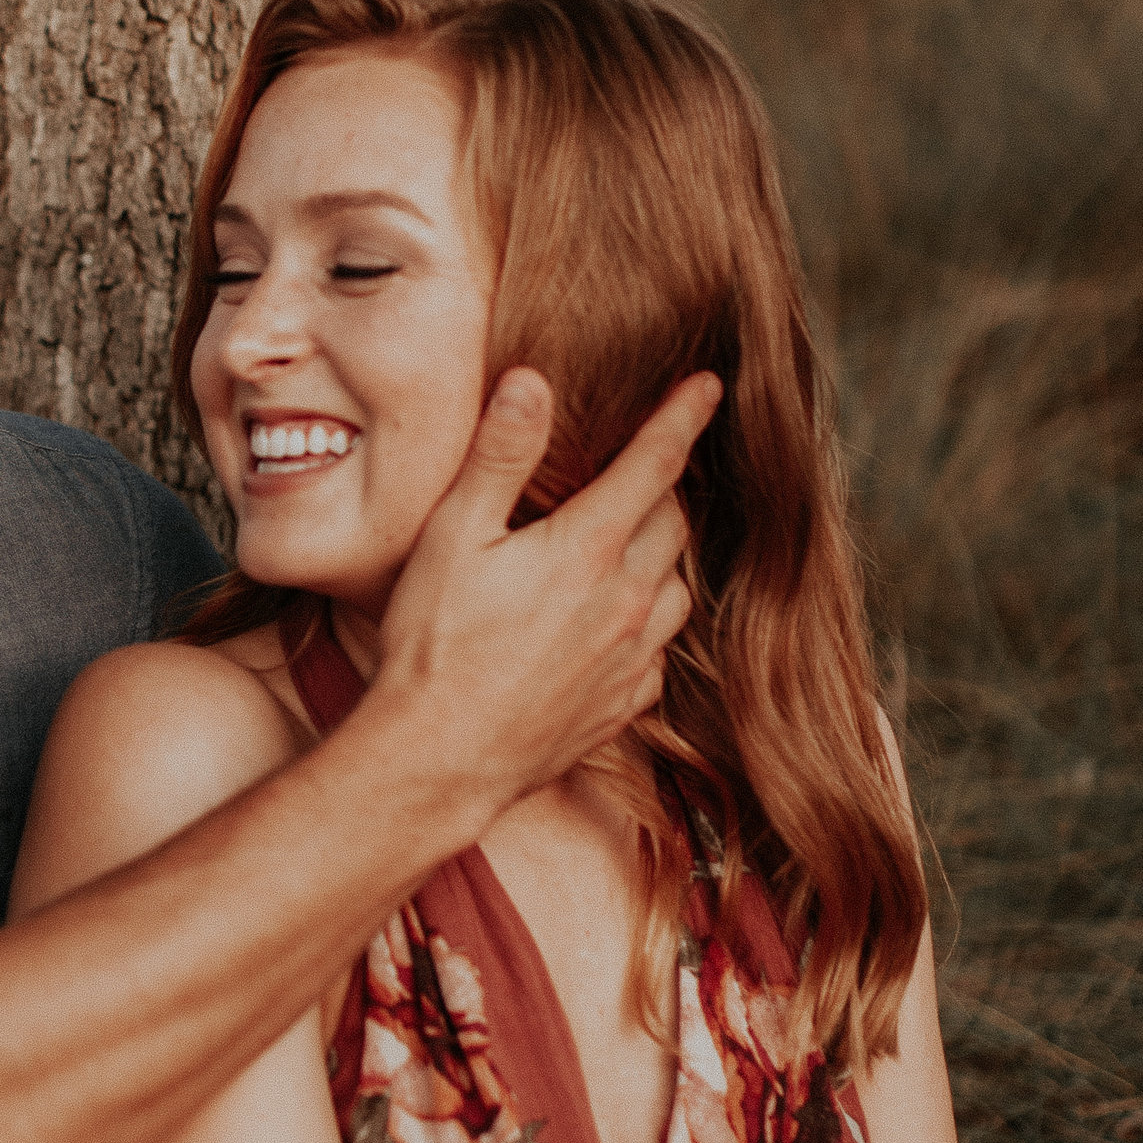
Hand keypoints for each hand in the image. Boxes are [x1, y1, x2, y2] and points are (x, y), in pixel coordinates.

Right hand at [370, 369, 719, 819]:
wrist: (438, 758)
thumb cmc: (434, 645)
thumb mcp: (453, 535)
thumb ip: (499, 456)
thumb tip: (532, 384)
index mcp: (587, 548)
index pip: (654, 463)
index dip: (683, 417)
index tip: (708, 386)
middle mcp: (625, 600)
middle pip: (673, 523)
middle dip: (665, 489)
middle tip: (645, 472)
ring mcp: (630, 658)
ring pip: (678, 588)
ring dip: (663, 559)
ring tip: (632, 547)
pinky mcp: (622, 705)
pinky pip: (659, 653)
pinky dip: (648, 626)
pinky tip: (616, 626)